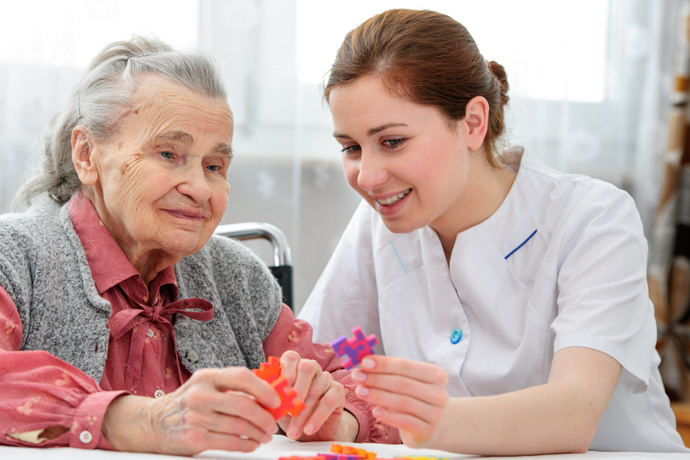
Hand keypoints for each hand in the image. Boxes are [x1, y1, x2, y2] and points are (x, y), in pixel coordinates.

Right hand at [102, 367, 279, 454]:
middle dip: (264, 416)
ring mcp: (196, 417)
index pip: (241, 376)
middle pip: (243, 405)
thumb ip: (231, 387)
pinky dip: (246, 445)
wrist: (152, 423)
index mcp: (207, 377)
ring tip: (264, 435)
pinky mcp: (194, 438)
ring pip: (239, 426)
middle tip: (273, 424)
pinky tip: (251, 444)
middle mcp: (200, 394)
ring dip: (258, 433)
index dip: (263, 388)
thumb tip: (268, 394)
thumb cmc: (188, 403)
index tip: (276, 399)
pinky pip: (229, 442)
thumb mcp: (205, 386)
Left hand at [277, 350, 353, 440]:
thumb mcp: (278, 406)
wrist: (313, 432)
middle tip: (288, 412)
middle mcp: (312, 368)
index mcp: (295, 366)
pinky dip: (317, 417)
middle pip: (307, 367)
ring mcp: (326, 378)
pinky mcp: (338, 391)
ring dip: (303, 413)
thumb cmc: (292, 414)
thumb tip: (261, 395)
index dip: (285, 372)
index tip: (278, 394)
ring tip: (293, 432)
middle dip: (296, 390)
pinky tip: (309, 429)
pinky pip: (329, 400)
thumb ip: (272, 397)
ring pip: (316, 388)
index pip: (291, 357)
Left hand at [351, 355, 448, 447]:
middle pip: (403, 383)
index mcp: (436, 374)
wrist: (427, 426)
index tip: (364, 362)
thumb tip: (363, 362)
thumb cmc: (413, 398)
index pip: (406, 366)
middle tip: (357, 376)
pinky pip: (405, 421)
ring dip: (378, 396)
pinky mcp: (428, 431)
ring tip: (360, 391)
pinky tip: (375, 411)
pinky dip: (388, 416)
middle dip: (377, 379)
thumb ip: (389, 371)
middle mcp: (439, 393)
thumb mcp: (405, 381)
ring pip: (402, 402)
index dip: (384, 364)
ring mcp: (436, 414)